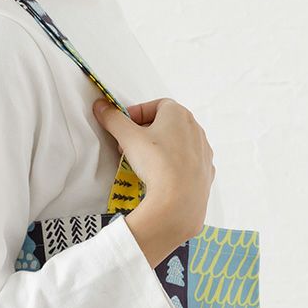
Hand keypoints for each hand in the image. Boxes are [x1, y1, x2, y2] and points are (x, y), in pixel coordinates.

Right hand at [92, 95, 214, 251]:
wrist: (179, 201)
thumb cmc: (157, 163)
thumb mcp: (128, 137)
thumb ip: (113, 119)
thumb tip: (101, 106)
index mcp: (179, 114)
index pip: (154, 106)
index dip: (136, 115)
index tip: (124, 128)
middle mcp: (195, 129)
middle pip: (166, 125)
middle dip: (145, 133)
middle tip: (129, 147)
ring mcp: (203, 151)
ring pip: (177, 144)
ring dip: (160, 149)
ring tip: (144, 164)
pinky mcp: (205, 172)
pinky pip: (187, 163)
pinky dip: (174, 166)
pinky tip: (162, 177)